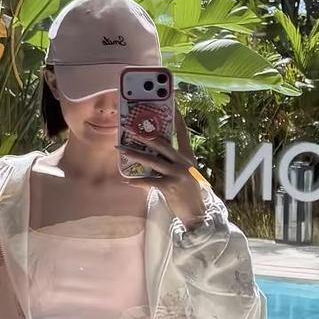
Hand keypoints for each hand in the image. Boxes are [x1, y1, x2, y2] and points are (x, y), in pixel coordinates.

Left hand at [120, 108, 209, 225]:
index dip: (177, 118)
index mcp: (188, 156)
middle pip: (162, 144)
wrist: (196, 214)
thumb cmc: (188, 192)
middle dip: (144, 135)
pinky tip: (128, 181)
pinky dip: (138, 181)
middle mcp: (183, 162)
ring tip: (121, 150)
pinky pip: (149, 181)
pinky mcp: (170, 187)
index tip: (170, 105)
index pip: (182, 133)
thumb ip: (172, 162)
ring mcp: (177, 174)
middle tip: (130, 128)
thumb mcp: (185, 173)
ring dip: (134, 155)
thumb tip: (152, 153)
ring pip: (152, 161)